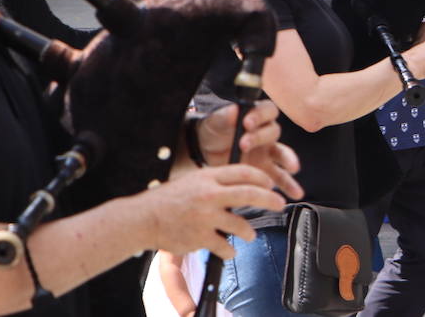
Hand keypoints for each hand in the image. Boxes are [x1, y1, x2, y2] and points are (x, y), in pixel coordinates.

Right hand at [145, 164, 286, 257]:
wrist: (144, 218)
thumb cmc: (168, 199)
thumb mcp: (193, 180)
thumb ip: (216, 181)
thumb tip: (242, 183)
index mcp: (208, 177)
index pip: (243, 172)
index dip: (261, 177)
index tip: (270, 183)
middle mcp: (209, 195)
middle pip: (250, 194)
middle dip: (270, 199)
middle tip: (280, 204)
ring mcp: (206, 216)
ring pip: (240, 224)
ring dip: (248, 232)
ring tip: (249, 234)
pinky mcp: (201, 237)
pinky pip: (224, 246)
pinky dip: (229, 251)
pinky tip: (230, 251)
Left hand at [195, 101, 303, 202]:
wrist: (206, 152)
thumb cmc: (215, 131)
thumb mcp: (217, 121)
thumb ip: (226, 116)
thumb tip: (235, 111)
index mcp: (257, 116)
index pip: (267, 110)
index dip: (260, 115)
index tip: (247, 123)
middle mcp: (266, 133)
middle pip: (273, 132)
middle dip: (259, 138)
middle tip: (243, 145)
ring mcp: (268, 153)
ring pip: (283, 155)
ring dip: (289, 161)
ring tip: (293, 168)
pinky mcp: (265, 170)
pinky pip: (281, 177)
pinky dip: (289, 185)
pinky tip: (295, 193)